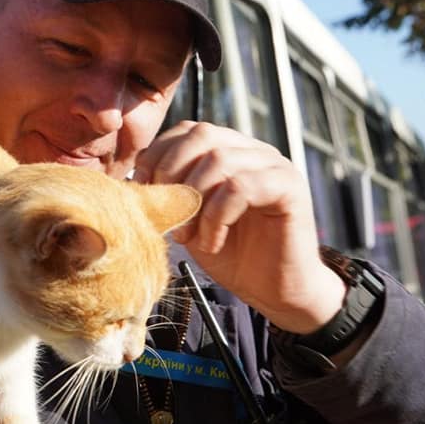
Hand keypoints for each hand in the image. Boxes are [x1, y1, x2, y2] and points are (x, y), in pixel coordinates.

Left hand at [134, 121, 344, 333]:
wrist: (275, 292)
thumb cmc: (232, 256)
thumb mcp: (189, 220)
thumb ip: (169, 193)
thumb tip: (134, 175)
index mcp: (229, 150)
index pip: (186, 130)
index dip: (158, 157)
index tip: (145, 193)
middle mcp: (253, 151)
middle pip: (202, 135)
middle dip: (172, 173)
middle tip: (167, 215)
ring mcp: (274, 165)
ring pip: (219, 160)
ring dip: (193, 202)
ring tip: (190, 237)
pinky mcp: (290, 187)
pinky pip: (242, 186)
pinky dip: (217, 216)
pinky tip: (213, 242)